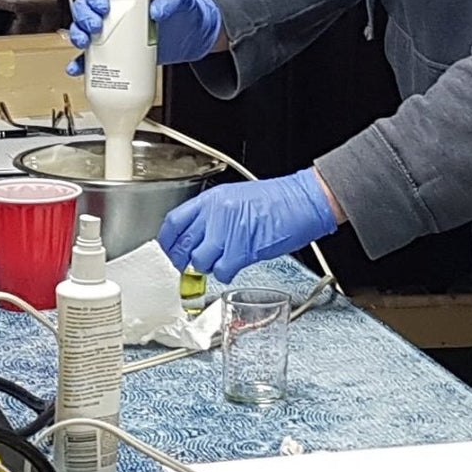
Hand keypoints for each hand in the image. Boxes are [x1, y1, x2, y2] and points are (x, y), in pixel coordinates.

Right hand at [67, 0, 221, 73]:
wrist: (194, 36)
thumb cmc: (184, 11)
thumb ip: (170, 0)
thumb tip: (156, 11)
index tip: (102, 7)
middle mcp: (114, 13)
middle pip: (85, 12)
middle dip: (83, 19)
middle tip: (95, 27)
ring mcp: (113, 34)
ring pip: (84, 33)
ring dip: (78, 38)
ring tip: (85, 45)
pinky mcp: (116, 54)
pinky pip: (92, 60)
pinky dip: (81, 65)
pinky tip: (78, 69)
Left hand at [159, 169, 338, 280]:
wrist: (304, 200)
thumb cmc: (276, 200)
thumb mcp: (234, 197)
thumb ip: (212, 214)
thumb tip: (195, 235)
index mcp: (211, 199)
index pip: (174, 222)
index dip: (167, 240)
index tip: (168, 249)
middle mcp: (215, 214)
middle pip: (183, 244)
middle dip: (181, 259)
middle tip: (186, 265)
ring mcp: (228, 232)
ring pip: (199, 260)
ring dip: (205, 267)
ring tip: (217, 263)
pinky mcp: (243, 250)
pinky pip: (222, 270)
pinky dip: (224, 274)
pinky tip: (231, 268)